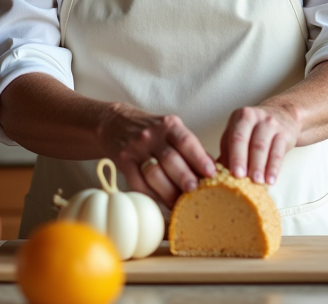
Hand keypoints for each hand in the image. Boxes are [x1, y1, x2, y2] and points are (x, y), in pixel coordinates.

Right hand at [99, 103, 215, 207]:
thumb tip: (214, 171)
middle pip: (170, 159)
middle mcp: (152, 135)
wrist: (114, 123)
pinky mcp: (122, 161)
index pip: (187, 141)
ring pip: (154, 173)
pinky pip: (137, 183)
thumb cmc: (150, 131)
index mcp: (169, 126)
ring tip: (179, 204)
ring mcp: (136, 148)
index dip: (200, 158)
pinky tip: (160, 202)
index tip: (211, 173)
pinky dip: (150, 196)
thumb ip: (190, 149)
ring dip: (168, 191)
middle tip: (195, 192)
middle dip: (184, 178)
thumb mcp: (170, 131)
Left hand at [217, 104, 299, 185]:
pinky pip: (278, 153)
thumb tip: (215, 175)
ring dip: (261, 167)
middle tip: (244, 179)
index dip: (235, 156)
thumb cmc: (253, 129)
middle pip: (252, 142)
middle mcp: (257, 118)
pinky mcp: (285, 134)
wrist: (282, 114)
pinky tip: (271, 180)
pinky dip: (274, 168)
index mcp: (241, 117)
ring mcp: (272, 125)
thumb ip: (227, 152)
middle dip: (247, 162)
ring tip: (257, 182)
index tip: (234, 173)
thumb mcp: (237, 134)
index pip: (237, 137)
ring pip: (265, 148)